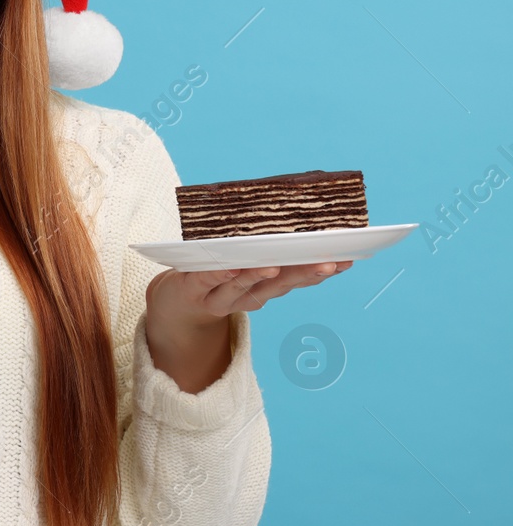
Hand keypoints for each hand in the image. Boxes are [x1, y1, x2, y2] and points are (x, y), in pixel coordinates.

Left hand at [143, 260, 353, 393]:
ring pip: (244, 285)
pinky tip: (228, 267)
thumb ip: (267, 250)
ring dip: (259, 276)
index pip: (299, 278)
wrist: (176, 305)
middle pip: (279, 285)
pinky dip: (219, 274)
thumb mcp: (246, 265)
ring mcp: (222, 296)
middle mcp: (249, 296)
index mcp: (266, 288)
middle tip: (327, 261)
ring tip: (273, 265)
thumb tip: (298, 221)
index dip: (322, 271)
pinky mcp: (194, 289)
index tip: (348, 258)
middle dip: (304, 273)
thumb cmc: (217, 274)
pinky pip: (208, 280)